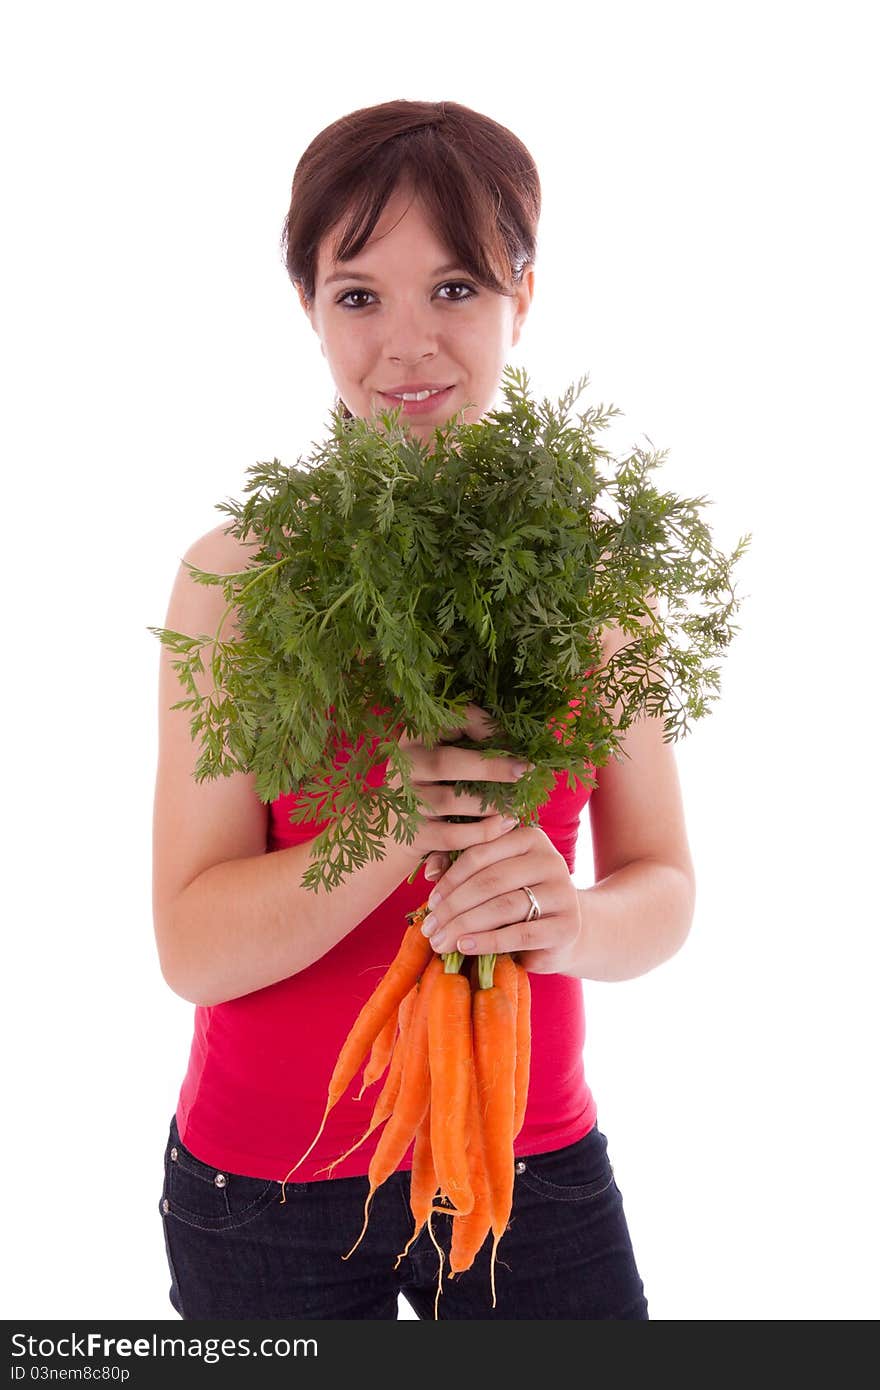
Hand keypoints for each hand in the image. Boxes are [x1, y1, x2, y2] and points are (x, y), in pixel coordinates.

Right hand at [386, 702, 531, 864]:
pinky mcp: (414, 834)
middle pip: (445, 763)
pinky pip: (451, 835)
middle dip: (491, 767)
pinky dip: (483, 832)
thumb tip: (521, 746)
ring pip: (449, 801)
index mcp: (415, 736)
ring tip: (520, 802)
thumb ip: (476, 744)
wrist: (401, 825)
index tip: (514, 738)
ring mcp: (404, 802)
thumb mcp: (450, 754)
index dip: (483, 725)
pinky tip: (507, 824)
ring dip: (490, 803)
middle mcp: (404, 766)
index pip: (447, 720)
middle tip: (526, 770)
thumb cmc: (440, 781)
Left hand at [418, 823, 582, 974]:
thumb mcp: (490, 880)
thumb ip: (459, 868)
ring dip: (465, 925)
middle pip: (491, 880)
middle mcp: (551, 860)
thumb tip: (430, 872)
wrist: (560, 934)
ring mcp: (563, 893)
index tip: (430, 903)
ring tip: (441, 941)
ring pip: (504, 906)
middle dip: (454, 907)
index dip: (450, 879)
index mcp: (530, 838)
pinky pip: (520, 934)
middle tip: (430, 928)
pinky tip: (465, 947)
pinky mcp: (567, 926)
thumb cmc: (516, 901)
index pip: (481, 853)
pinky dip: (488, 942)